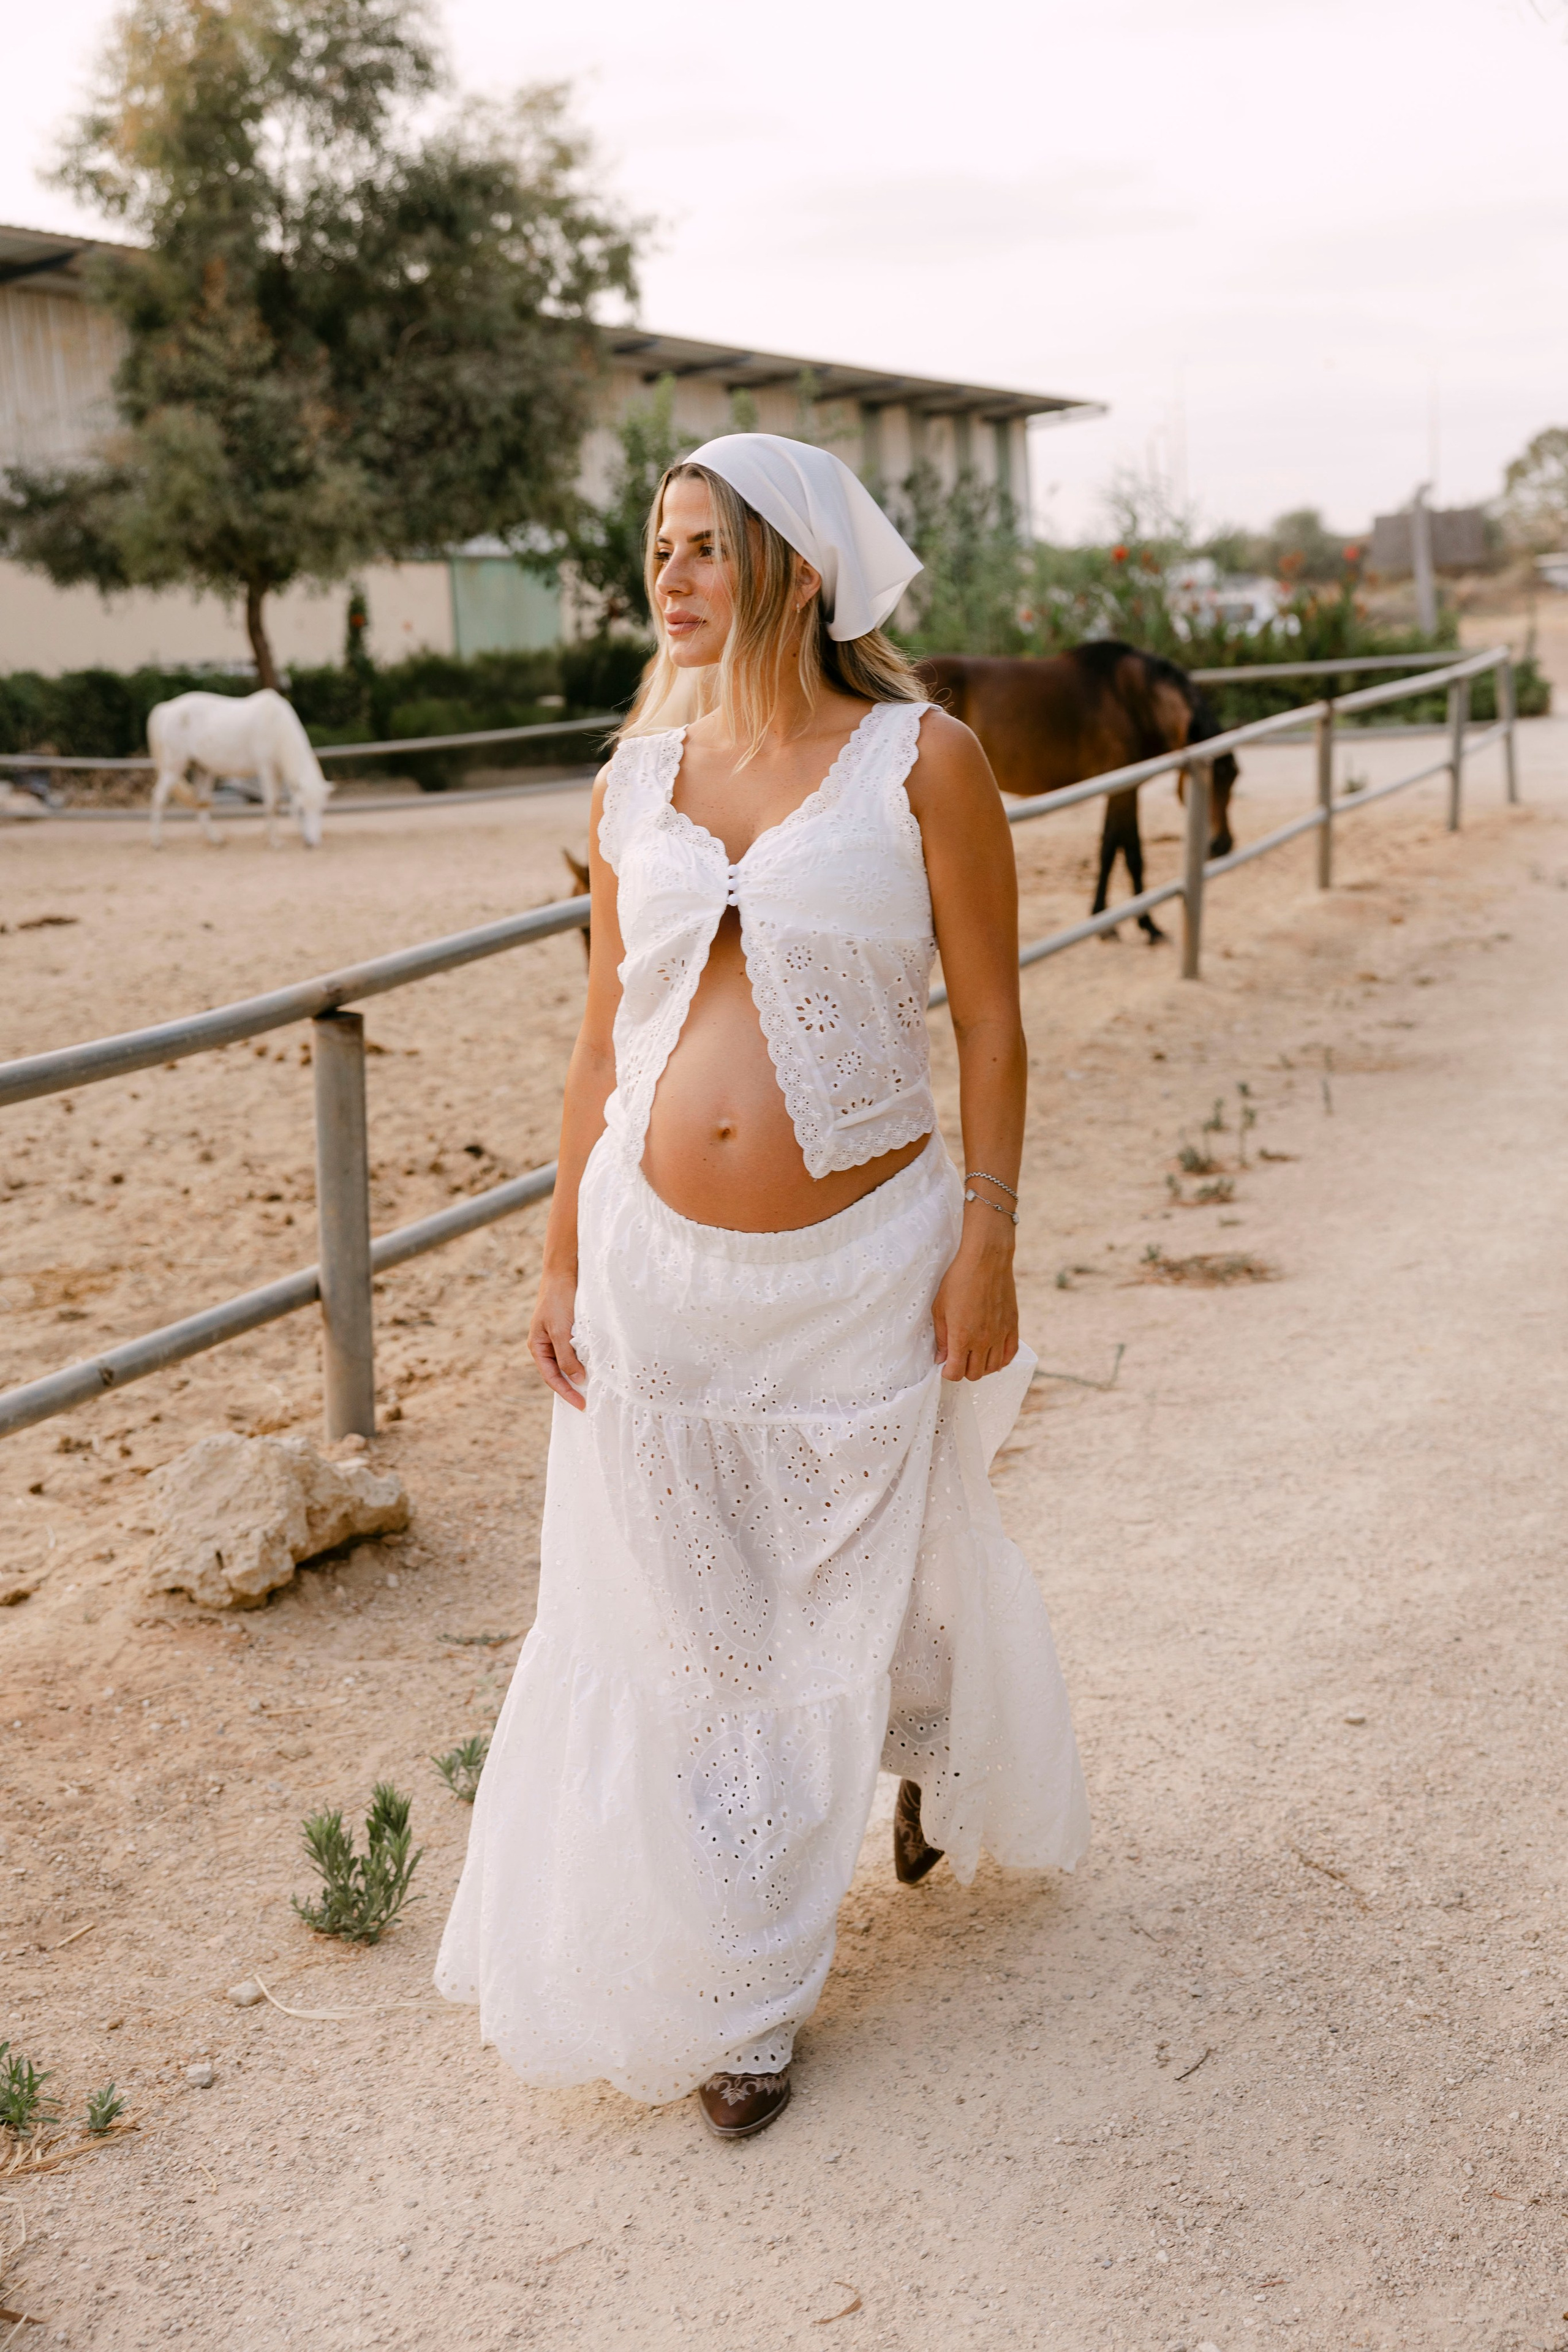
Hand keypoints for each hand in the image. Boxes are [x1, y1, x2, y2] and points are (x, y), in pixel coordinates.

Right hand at [529, 1268, 585, 1408]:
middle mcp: (546, 1345)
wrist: (564, 1272)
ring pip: (569, 1362)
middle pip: (559, 1373)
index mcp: (537, 1347)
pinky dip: (585, 1360)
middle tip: (589, 1402)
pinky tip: (596, 1367)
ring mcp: (557, 1338)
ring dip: (580, 1374)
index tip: (582, 1404)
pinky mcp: (569, 1330)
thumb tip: (577, 1379)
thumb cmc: (558, 1300)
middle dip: (572, 1387)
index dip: (566, 1392)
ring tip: (594, 1389)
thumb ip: (566, 1356)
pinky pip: (576, 1351)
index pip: (552, 1378)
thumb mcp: (560, 1330)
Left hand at [932, 1220, 1018, 1381]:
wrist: (986, 1260)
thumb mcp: (940, 1308)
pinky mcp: (1012, 1327)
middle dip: (963, 1371)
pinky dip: (1001, 1360)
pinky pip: (1009, 1355)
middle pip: (975, 1374)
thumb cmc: (959, 1280)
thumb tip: (941, 1358)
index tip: (945, 1366)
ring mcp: (1000, 1335)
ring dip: (982, 1367)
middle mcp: (983, 1341)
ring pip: (993, 1368)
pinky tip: (992, 1353)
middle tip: (958, 1359)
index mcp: (962, 1337)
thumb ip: (941, 1336)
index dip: (948, 1373)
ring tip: (974, 1356)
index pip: (956, 1373)